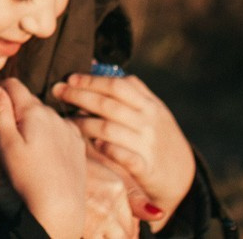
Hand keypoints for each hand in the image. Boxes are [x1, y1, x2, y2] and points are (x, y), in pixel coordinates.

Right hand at [0, 79, 142, 238]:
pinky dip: (51, 134)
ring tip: (27, 147)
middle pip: (29, 100)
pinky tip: (45, 152)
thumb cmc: (28, 177)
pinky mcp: (78, 143)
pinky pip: (60, 129)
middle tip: (7, 132)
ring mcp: (68, 128)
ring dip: (35, 122)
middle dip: (17, 108)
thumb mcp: (6, 144)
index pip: (13, 84)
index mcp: (34, 111)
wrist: (60, 206)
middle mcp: (54, 114)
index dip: (0, 90)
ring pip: (45, 115)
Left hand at [54, 73, 195, 226]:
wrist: (184, 177)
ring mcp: (147, 145)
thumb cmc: (158, 137)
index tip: (70, 79)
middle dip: (79, 96)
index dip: (91, 80)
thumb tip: (93, 65)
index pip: (117, 85)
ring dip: (83, 123)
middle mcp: (148, 121)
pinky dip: (105, 148)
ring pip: (108, 128)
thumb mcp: (152, 111)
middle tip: (58, 92)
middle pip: (108, 104)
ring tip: (67, 121)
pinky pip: (121, 155)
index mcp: (149, 104)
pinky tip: (92, 144)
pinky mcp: (145, 168)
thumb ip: (129, 90)